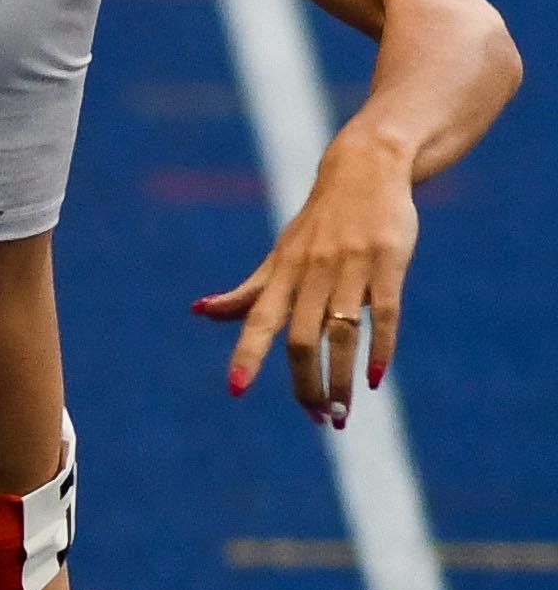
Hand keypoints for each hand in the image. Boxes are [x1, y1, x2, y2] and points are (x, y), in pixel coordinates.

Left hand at [195, 133, 420, 426]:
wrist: (365, 170)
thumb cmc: (319, 224)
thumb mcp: (279, 255)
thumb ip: (248, 291)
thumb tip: (200, 313)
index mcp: (282, 275)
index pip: (257, 320)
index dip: (246, 354)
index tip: (236, 390)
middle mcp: (311, 274)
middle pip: (300, 339)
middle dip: (305, 384)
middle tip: (315, 419)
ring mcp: (350, 268)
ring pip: (340, 333)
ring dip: (339, 377)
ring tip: (340, 414)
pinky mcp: (388, 263)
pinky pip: (384, 312)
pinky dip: (380, 347)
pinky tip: (374, 379)